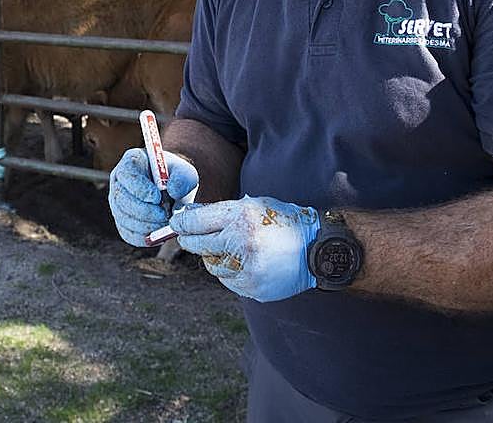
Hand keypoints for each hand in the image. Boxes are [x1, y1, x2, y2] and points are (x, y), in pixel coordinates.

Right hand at [108, 148, 198, 246]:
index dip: (140, 188)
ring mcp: (116, 202)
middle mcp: (119, 181)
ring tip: (165, 224)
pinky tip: (158, 232)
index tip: (158, 198)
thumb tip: (172, 191)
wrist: (173, 190)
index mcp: (131, 162)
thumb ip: (181, 178)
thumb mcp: (184, 172)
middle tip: (164, 217)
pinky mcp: (121, 220)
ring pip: (124, 218)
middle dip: (144, 212)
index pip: (127, 175)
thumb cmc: (177, 178)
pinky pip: (127, 233)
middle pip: (122, 199)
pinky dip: (143, 237)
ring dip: (146, 225)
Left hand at [169, 196, 319, 301]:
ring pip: (212, 264)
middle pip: (197, 244)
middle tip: (187, 237)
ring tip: (230, 248)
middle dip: (190, 239)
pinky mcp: (252, 287)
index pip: (195, 221)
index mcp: (240, 217)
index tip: (176, 224)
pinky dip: (230, 272)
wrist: (316, 250)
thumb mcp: (254, 206)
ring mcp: (246, 268)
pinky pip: (227, 280)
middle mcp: (240, 242)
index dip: (182, 223)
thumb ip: (222, 211)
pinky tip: (244, 263)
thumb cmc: (283, 223)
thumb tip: (189, 217)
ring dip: (214, 256)